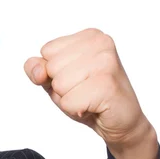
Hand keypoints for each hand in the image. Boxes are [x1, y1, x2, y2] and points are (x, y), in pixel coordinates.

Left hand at [24, 28, 158, 158]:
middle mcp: (101, 43)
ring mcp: (106, 62)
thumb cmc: (90, 98)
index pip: (46, 51)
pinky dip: (76, 110)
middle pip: (51, 67)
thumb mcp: (57, 81)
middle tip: (84, 91)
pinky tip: (95, 107)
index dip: (55, 72)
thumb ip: (39, 70)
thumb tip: (37, 69)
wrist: (122, 122)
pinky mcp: (107, 85)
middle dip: (62, 87)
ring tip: (89, 98)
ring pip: (59, 84)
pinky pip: (69, 101)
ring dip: (70, 99)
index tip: (77, 79)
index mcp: (89, 36)